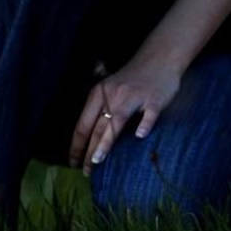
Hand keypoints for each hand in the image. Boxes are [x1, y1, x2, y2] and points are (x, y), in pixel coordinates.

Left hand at [67, 52, 182, 173]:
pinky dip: (144, 125)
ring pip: (115, 122)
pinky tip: (139, 137)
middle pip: (96, 127)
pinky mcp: (154, 100)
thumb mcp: (110, 89)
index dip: (76, 144)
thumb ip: (100, 109)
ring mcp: (134, 97)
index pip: (83, 124)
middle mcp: (113, 95)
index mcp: (99, 94)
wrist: (159, 58)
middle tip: (85, 172)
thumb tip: (89, 139)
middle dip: (87, 151)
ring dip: (105, 142)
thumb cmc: (132, 79)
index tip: (72, 162)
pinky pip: (148, 115)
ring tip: (97, 161)